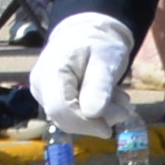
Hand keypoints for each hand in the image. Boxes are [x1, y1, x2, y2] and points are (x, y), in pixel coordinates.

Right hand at [30, 12, 135, 126]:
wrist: (88, 35)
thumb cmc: (98, 44)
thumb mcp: (106, 59)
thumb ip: (99, 85)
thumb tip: (92, 114)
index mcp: (50, 72)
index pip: (60, 109)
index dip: (84, 124)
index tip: (109, 129)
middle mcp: (41, 86)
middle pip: (64, 118)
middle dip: (96, 120)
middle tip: (124, 108)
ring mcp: (44, 94)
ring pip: (69, 120)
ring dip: (99, 117)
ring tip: (118, 99)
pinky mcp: (52, 100)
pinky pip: (72, 116)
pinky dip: (94, 114)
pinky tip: (107, 100)